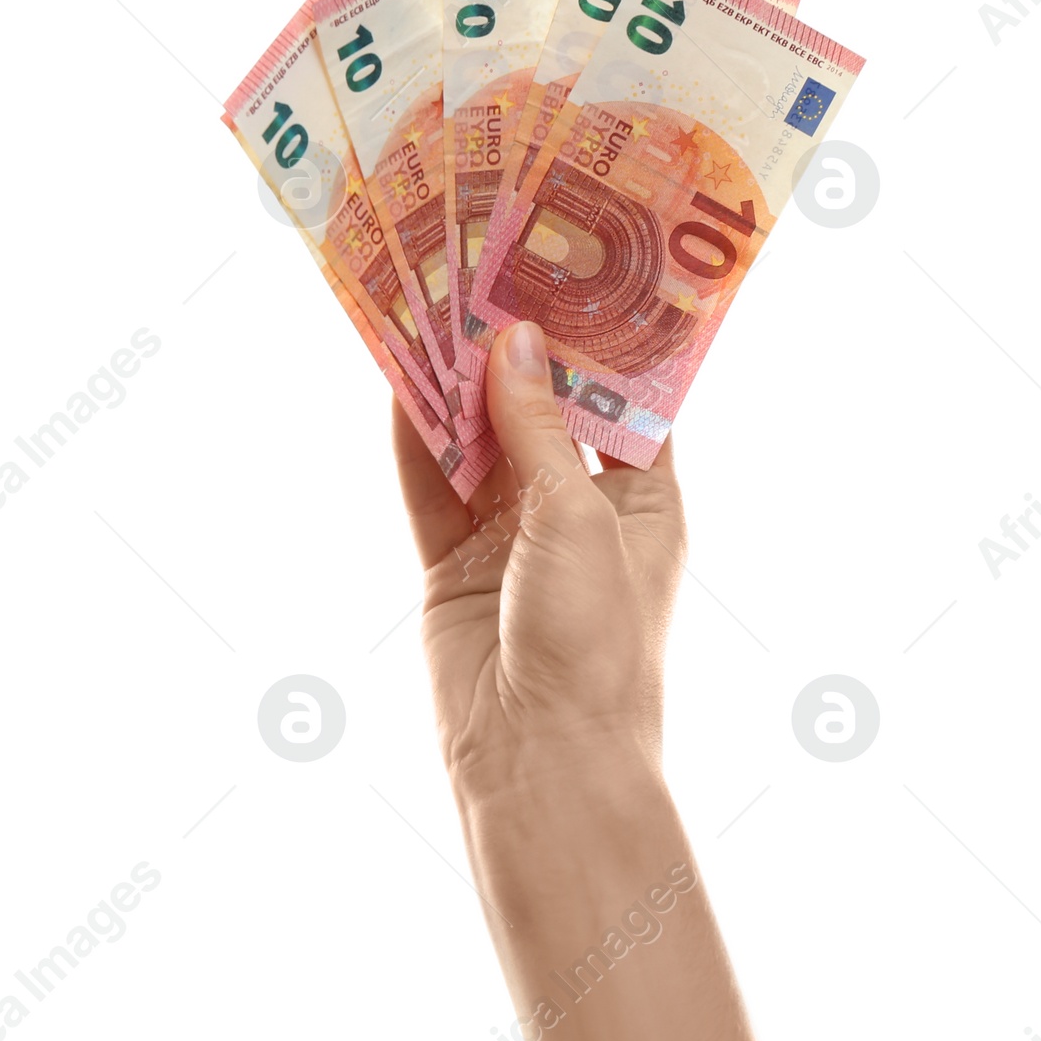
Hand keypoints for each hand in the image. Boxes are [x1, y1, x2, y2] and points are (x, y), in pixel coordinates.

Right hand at [392, 321, 685, 804]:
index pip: (624, 404)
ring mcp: (512, 538)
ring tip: (427, 309)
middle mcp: (579, 512)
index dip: (598, 344)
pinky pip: (431, 489)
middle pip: (541, 414)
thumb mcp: (578, 519)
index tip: (571, 274)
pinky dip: (415, 441)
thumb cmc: (596, 643)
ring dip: (454, 388)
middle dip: (512, 355)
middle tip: (480, 276)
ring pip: (478, 444)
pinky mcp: (453, 566)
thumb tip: (513, 340)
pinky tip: (396, 384)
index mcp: (644, 501)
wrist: (542, 765)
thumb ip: (539, 429)